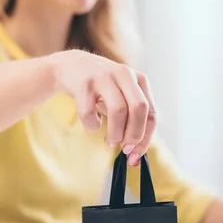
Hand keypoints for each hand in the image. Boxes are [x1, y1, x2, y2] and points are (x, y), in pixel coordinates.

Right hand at [48, 50, 156, 165]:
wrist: (71, 66)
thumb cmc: (101, 90)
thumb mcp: (122, 98)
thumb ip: (131, 122)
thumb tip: (136, 157)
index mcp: (140, 80)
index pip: (151, 114)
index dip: (145, 138)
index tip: (135, 154)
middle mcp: (125, 74)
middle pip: (139, 109)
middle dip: (134, 135)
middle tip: (124, 148)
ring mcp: (104, 76)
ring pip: (118, 111)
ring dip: (115, 133)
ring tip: (109, 140)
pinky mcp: (84, 83)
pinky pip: (90, 113)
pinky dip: (92, 125)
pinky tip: (92, 122)